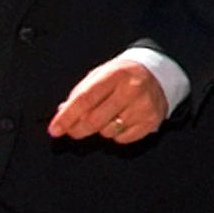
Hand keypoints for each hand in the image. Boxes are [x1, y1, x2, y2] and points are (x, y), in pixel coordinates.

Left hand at [48, 57, 168, 143]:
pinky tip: (122, 120)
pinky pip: (123, 139)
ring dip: (101, 129)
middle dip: (77, 129)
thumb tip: (63, 113)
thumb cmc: (123, 75)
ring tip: (108, 116)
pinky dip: (116, 134)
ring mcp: (143, 106)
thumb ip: (80, 93)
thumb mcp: (100, 75)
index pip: (85, 99)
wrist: (158, 74)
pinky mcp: (152, 120)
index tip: (55, 129)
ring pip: (108, 132)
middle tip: (72, 130)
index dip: (67, 116)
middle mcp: (132, 89)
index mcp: (115, 74)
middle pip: (94, 120)